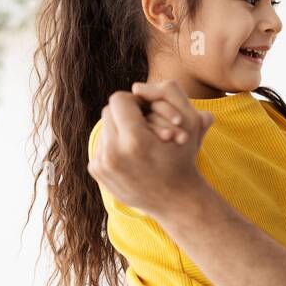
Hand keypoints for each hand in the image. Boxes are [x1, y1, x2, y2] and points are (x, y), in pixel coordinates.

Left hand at [87, 80, 214, 215]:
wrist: (175, 199)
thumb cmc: (183, 158)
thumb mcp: (188, 123)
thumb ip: (167, 94)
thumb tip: (136, 86)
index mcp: (134, 139)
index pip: (119, 99)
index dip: (135, 101)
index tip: (147, 110)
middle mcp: (113, 153)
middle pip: (108, 112)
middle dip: (126, 114)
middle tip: (143, 124)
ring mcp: (103, 164)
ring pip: (104, 128)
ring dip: (120, 130)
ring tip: (139, 141)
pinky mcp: (97, 172)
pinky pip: (100, 144)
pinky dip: (114, 145)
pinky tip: (131, 155)